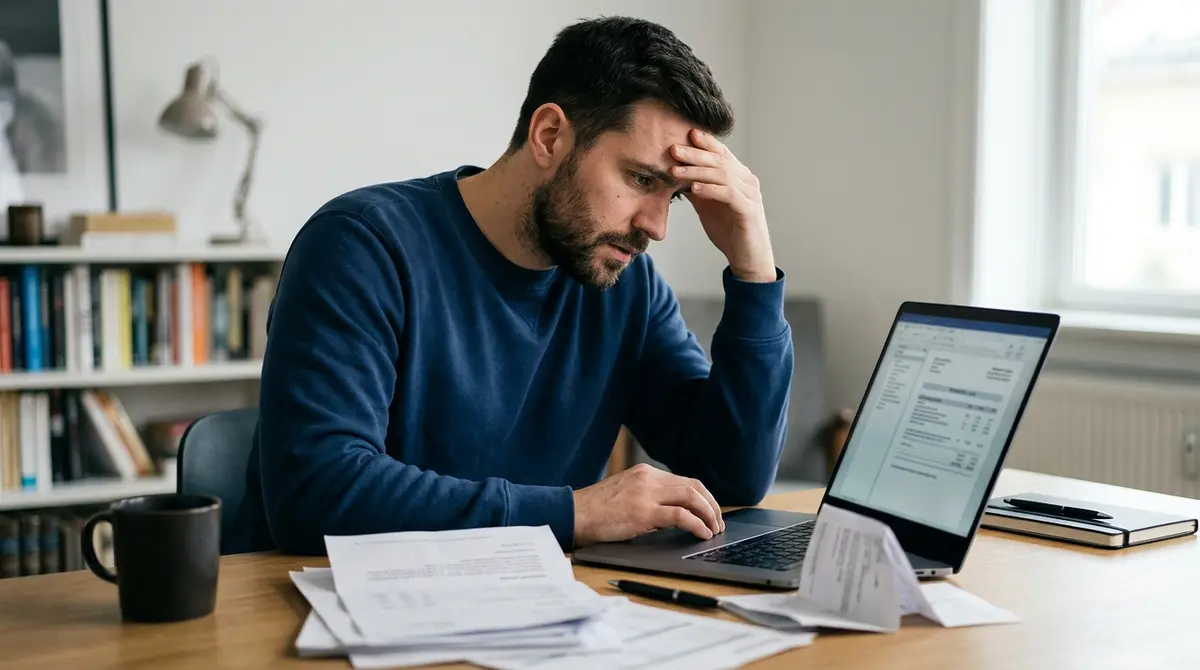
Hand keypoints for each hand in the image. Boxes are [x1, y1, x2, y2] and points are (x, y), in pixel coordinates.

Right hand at [572, 463, 724, 546]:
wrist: (573, 514)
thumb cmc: (595, 511)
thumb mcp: (626, 495)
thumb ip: (648, 498)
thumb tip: (674, 514)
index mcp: (645, 473)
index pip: (686, 481)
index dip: (704, 498)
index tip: (711, 512)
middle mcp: (649, 478)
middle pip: (694, 487)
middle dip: (712, 506)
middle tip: (718, 523)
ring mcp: (646, 494)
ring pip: (692, 498)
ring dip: (709, 515)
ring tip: (714, 530)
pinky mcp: (643, 512)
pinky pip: (681, 515)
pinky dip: (697, 525)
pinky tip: (702, 534)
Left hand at [671, 129, 776, 281]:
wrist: (747, 258)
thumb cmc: (729, 231)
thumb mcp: (707, 206)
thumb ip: (696, 189)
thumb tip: (676, 174)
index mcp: (739, 177)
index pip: (721, 153)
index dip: (705, 142)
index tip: (686, 133)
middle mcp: (747, 181)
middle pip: (720, 161)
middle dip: (695, 154)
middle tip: (673, 148)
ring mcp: (750, 195)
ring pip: (723, 175)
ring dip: (697, 171)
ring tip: (676, 170)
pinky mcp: (749, 211)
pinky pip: (729, 194)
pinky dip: (710, 189)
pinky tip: (694, 189)